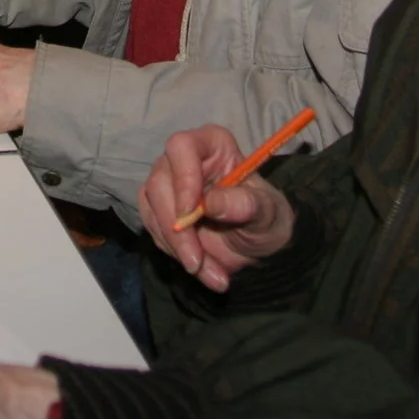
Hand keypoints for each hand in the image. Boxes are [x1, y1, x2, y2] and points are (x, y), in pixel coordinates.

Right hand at [137, 124, 298, 291]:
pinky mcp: (158, 210)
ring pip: (151, 210)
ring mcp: (168, 184)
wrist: (258, 244)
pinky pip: (153, 230)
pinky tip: (202, 269)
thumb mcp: (267, 213)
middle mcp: (183, 159)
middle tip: (196, 261)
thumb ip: (244, 205)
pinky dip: (174, 254)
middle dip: (175, 229)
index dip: (182, 178)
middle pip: (159, 183)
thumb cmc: (267, 218)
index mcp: (213, 146)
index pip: (183, 147)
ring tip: (209, 273)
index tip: (190, 215)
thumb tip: (211, 203)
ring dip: (176, 247)